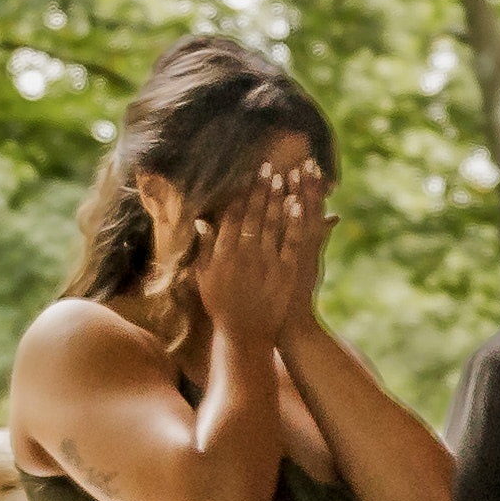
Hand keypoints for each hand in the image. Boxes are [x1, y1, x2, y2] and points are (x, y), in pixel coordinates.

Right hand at [185, 166, 322, 351]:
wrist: (245, 333)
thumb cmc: (221, 306)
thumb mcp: (205, 278)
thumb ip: (204, 248)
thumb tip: (201, 221)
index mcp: (224, 252)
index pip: (233, 215)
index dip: (241, 193)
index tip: (247, 176)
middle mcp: (245, 252)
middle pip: (255, 213)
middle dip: (262, 188)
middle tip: (269, 167)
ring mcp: (266, 261)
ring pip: (273, 222)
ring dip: (278, 197)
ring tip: (284, 177)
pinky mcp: (285, 271)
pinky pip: (290, 241)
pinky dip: (294, 221)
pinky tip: (297, 203)